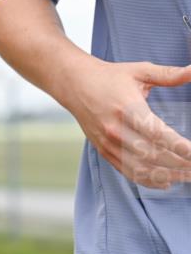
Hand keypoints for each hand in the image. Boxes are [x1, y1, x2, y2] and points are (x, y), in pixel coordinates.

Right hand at [60, 61, 190, 188]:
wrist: (74, 84)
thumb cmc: (109, 77)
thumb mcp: (140, 71)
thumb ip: (170, 74)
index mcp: (127, 108)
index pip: (156, 133)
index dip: (177, 146)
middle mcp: (115, 129)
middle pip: (151, 154)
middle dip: (179, 164)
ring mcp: (108, 143)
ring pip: (140, 168)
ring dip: (166, 175)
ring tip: (187, 177)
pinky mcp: (103, 150)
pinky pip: (126, 171)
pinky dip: (147, 180)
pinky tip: (166, 182)